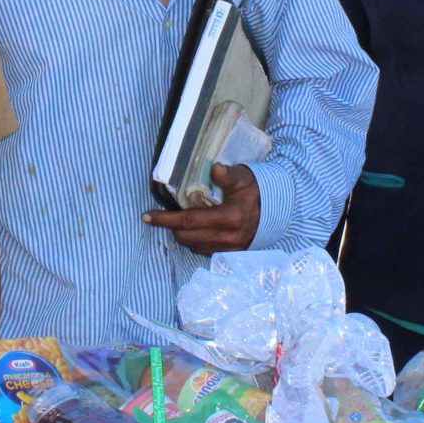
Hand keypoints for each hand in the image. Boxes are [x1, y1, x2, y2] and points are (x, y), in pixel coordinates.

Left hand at [144, 164, 261, 254]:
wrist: (278, 210)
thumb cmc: (257, 190)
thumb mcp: (244, 177)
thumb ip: (228, 174)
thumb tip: (214, 168)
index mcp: (229, 218)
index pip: (188, 221)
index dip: (165, 219)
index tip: (146, 216)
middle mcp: (228, 238)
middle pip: (186, 237)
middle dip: (172, 226)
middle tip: (166, 214)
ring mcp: (230, 249)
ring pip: (193, 246)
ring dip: (183, 234)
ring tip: (181, 221)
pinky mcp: (231, 254)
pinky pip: (204, 251)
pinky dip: (195, 241)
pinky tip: (196, 230)